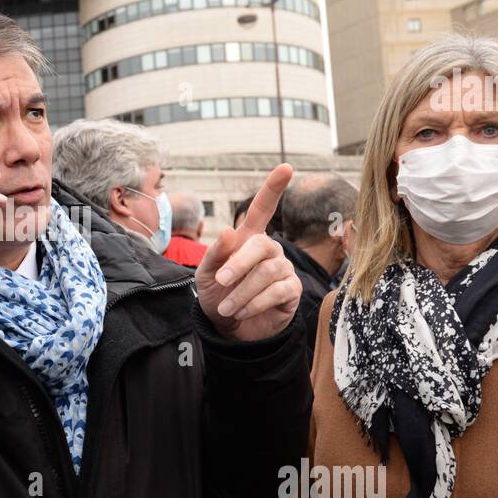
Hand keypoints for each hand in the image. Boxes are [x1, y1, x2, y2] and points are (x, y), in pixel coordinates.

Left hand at [196, 163, 300, 341]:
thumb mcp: (206, 275)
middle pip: (261, 245)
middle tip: (221, 282)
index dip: (274, 187)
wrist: (228, 329)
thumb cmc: (217, 296)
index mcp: (248, 238)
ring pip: (268, 272)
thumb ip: (215, 254)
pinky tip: (242, 312)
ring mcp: (283, 269)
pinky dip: (255, 303)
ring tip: (227, 307)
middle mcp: (270, 250)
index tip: (286, 168)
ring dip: (242, 292)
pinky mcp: (292, 291)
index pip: (263, 208)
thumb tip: (227, 231)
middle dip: (239, 264)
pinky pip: (278, 291)